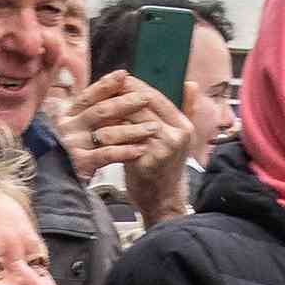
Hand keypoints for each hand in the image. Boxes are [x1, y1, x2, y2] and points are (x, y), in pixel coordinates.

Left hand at [61, 69, 192, 225]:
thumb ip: (187, 110)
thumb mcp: (181, 139)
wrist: (162, 201)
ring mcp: (164, 148)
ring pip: (131, 119)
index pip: (154, 96)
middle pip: (142, 104)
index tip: (114, 82)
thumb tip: (190, 83)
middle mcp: (177, 135)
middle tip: (99, 93)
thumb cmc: (164, 168)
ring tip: (94, 108)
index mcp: (184, 125)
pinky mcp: (149, 160)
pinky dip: (110, 132)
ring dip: (111, 112)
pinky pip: (124, 139)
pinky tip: (97, 129)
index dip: (132, 86)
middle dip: (118, 97)